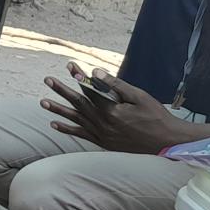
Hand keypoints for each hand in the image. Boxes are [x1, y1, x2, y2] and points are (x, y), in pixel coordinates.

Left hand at [41, 62, 189, 154]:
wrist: (166, 143)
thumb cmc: (156, 117)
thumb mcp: (139, 96)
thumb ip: (115, 85)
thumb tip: (96, 72)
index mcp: (113, 111)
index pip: (90, 90)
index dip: (79, 77)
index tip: (70, 66)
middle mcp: (104, 124)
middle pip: (79, 104)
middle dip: (62, 90)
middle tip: (48, 80)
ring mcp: (103, 135)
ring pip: (76, 119)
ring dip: (59, 110)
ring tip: (43, 102)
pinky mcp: (104, 142)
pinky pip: (82, 134)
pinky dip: (67, 129)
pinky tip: (55, 124)